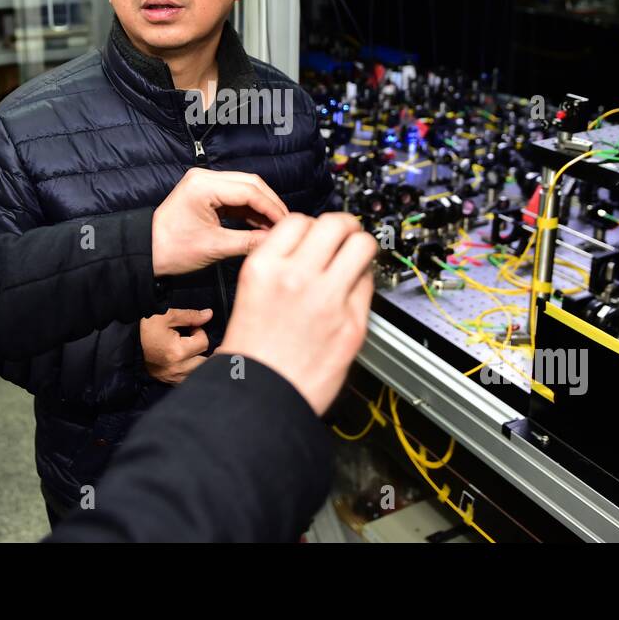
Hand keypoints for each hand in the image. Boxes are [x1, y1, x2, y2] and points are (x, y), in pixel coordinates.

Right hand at [141, 308, 212, 383]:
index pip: (204, 342)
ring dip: (197, 360)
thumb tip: (209, 314)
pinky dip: (190, 370)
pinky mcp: (169, 382)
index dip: (198, 331)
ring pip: (198, 371)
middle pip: (205, 359)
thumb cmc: (145, 328)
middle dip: (200, 347)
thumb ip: (190, 316)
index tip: (190, 327)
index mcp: (176, 352)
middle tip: (189, 338)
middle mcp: (176, 368)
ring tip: (187, 348)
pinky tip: (183, 360)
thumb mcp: (166, 316)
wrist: (127, 343)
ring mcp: (172, 377)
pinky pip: (188, 379)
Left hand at [151, 168, 287, 276]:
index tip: (287, 224)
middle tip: (286, 224)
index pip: (249, 190)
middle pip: (250, 184)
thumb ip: (249, 241)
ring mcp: (205, 184)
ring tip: (276, 228)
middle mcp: (204, 177)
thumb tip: (275, 241)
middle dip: (270, 204)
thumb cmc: (172, 250)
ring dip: (261, 208)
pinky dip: (249, 211)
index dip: (272, 208)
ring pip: (245, 190)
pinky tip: (261, 226)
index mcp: (203, 185)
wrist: (146, 252)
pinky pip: (235, 198)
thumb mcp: (215, 247)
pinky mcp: (206, 193)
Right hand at [217, 213, 375, 414]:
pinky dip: (364, 283)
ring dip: (361, 247)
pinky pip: (368, 285)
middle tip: (346, 236)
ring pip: (362, 245)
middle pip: (335, 224)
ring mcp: (328, 298)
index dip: (311, 226)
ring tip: (356, 257)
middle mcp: (297, 276)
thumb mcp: (250, 293)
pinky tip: (352, 293)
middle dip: (343, 227)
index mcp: (264, 267)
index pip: (298, 220)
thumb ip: (279, 266)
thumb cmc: (251, 355)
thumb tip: (308, 248)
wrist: (260, 399)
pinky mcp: (353, 323)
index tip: (316, 235)